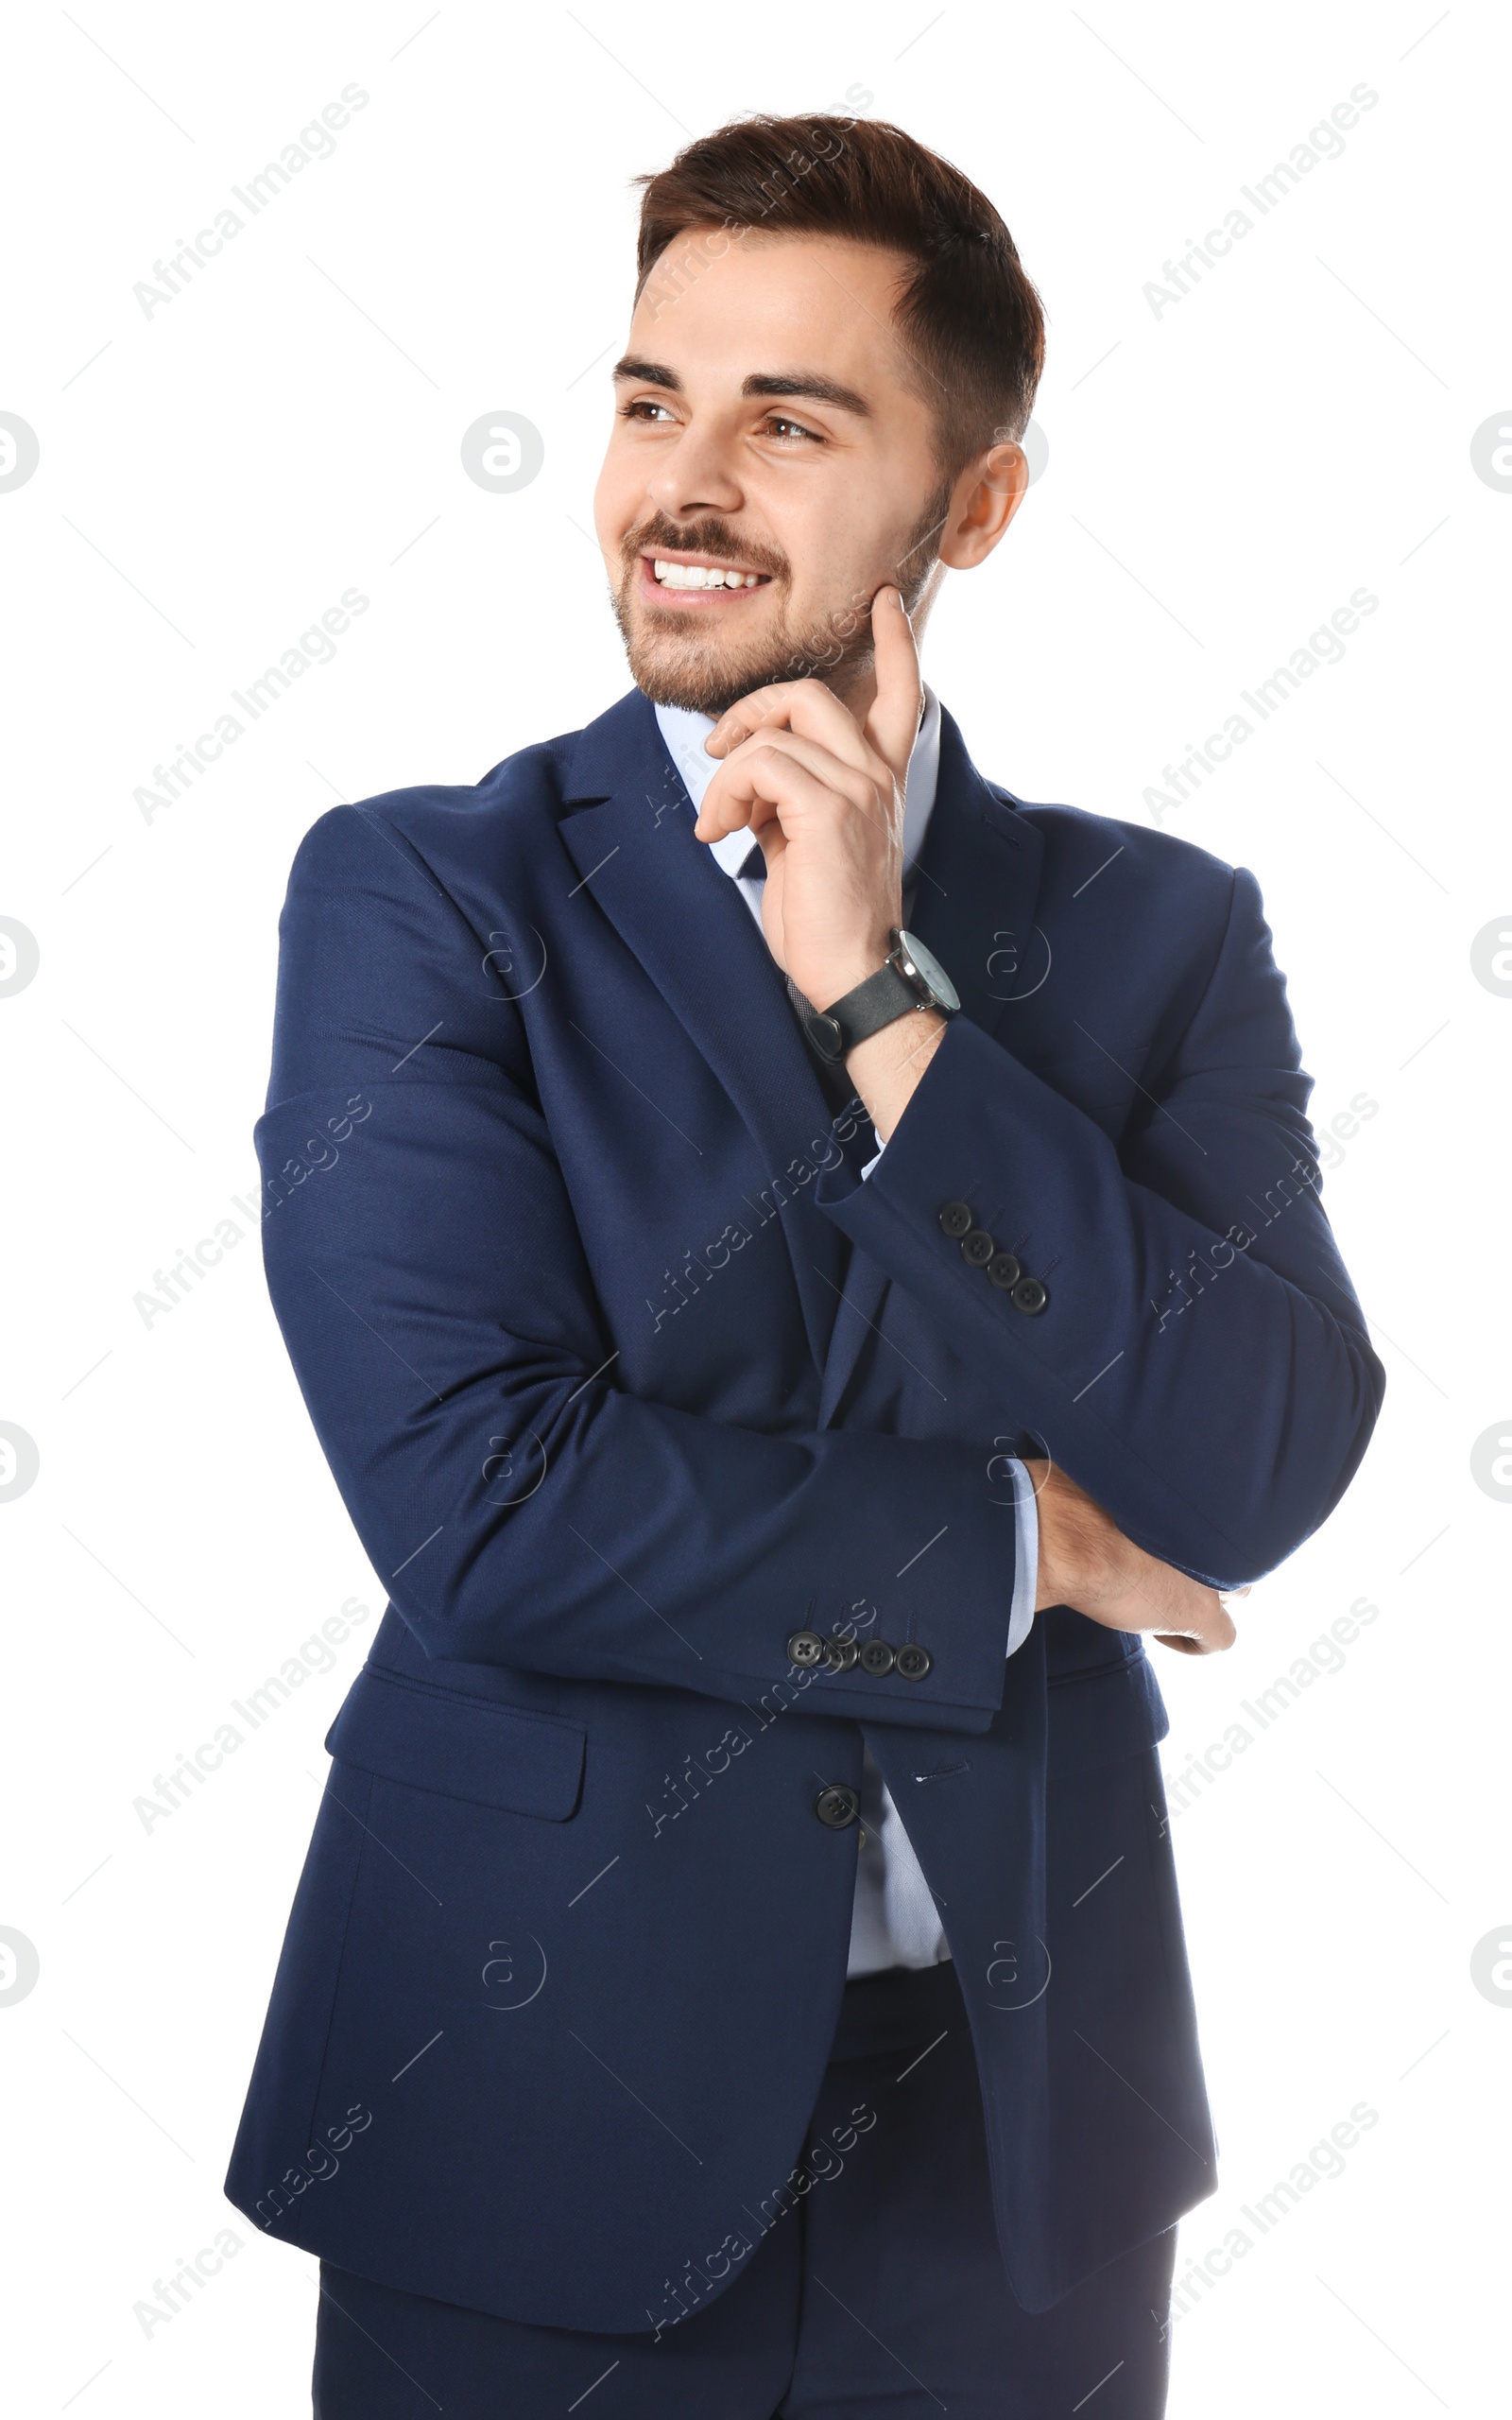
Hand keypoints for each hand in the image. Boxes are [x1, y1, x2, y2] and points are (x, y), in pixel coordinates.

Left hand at [693, 586, 922, 1012]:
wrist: (853, 972)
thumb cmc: (827, 921)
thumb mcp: (805, 844)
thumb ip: (787, 798)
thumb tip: (747, 779)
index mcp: (881, 780)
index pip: (902, 693)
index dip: (893, 643)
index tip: (883, 601)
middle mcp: (878, 774)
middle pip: (811, 692)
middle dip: (751, 709)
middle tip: (717, 752)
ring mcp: (859, 787)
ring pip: (776, 727)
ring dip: (727, 771)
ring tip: (716, 821)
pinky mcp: (829, 808)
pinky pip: (760, 764)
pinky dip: (725, 792)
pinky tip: (717, 832)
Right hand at [1026, 1460, 1244, 1654]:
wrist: (1078, 1538)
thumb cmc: (1085, 1503)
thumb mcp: (1125, 1486)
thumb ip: (1149, 1494)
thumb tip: (1135, 1485)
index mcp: (1204, 1498)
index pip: (1223, 1519)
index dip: (1193, 1536)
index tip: (1165, 1544)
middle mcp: (1218, 1534)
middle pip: (1236, 1555)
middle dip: (1209, 1566)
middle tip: (1170, 1573)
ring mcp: (1214, 1574)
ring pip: (1237, 1594)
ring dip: (1207, 1599)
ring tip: (1168, 1602)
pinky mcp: (1202, 1611)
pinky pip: (1221, 1638)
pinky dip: (1196, 1643)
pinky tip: (1163, 1635)